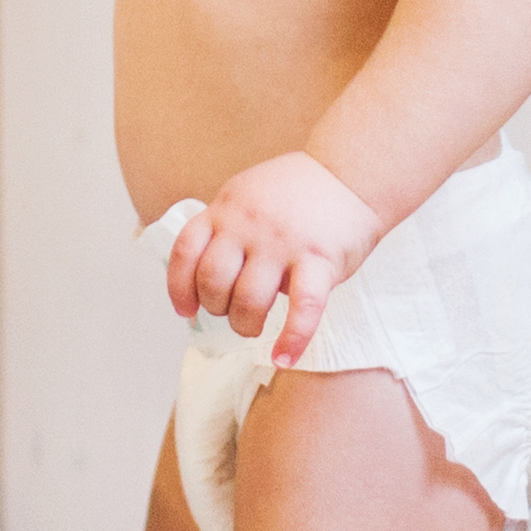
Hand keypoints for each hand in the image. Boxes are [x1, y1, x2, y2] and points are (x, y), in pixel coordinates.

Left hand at [167, 152, 384, 366]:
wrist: (352, 173)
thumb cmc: (298, 193)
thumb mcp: (247, 196)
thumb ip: (226, 228)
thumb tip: (206, 282)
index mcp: (226, 208)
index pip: (185, 252)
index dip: (179, 287)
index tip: (186, 309)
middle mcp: (248, 224)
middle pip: (212, 282)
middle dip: (216, 308)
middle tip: (232, 312)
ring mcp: (282, 242)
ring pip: (247, 301)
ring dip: (245, 325)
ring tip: (254, 327)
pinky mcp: (319, 260)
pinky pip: (301, 309)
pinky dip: (291, 340)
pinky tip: (284, 357)